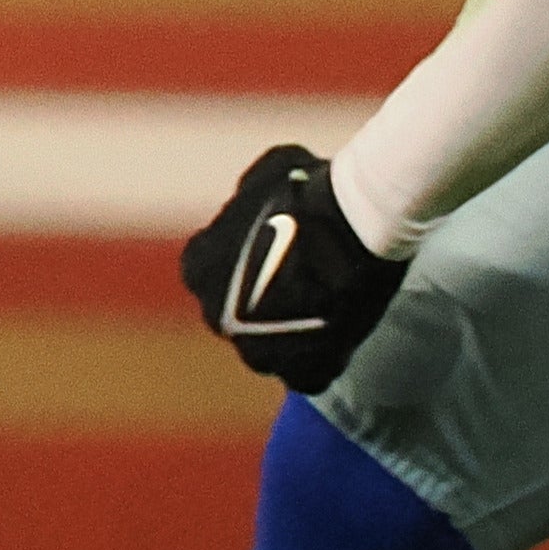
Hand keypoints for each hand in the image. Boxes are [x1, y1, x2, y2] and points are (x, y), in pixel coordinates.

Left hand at [180, 143, 409, 393]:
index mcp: (197, 268)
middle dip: (264, 303)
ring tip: (326, 309)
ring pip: (268, 350)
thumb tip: (261, 200)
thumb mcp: (268, 174)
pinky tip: (340, 335)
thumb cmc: (308, 189)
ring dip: (291, 336)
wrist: (351, 223)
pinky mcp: (302, 369)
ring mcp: (257, 349)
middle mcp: (215, 315)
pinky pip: (307, 375)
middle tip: (306, 281)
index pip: (211, 272)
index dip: (245, 262)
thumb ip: (252, 196)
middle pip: (237, 316)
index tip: (277, 253)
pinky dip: (320, 359)